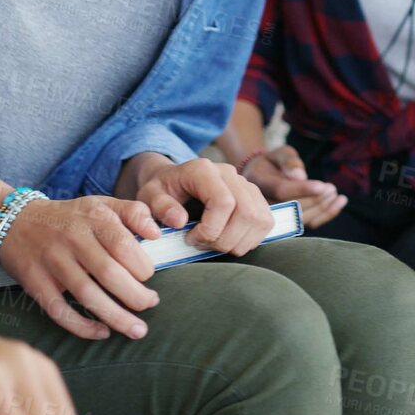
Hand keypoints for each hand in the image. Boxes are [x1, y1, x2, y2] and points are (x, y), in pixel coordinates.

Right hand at [0, 195, 163, 340]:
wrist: (15, 220)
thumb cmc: (69, 216)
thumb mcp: (101, 203)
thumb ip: (134, 212)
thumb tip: (157, 234)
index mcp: (92, 218)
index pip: (124, 245)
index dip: (143, 267)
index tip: (149, 277)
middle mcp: (72, 239)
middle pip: (109, 273)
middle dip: (136, 296)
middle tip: (151, 304)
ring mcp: (52, 261)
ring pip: (87, 294)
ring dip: (116, 317)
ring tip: (137, 330)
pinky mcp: (36, 282)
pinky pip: (59, 310)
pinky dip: (82, 326)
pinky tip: (102, 332)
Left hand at [138, 156, 274, 254]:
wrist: (174, 182)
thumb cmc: (162, 191)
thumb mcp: (149, 197)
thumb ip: (159, 207)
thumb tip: (179, 221)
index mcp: (203, 170)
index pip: (223, 202)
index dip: (210, 229)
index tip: (190, 239)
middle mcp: (230, 174)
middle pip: (246, 213)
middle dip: (225, 240)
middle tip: (203, 245)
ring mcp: (246, 185)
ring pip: (260, 220)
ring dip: (239, 242)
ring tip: (214, 243)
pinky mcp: (256, 198)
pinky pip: (265, 223)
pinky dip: (249, 239)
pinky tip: (228, 240)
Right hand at [241, 145, 347, 228]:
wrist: (263, 177)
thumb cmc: (274, 162)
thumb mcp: (280, 153)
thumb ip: (288, 161)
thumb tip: (299, 176)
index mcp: (258, 184)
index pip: (281, 191)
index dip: (303, 189)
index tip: (322, 185)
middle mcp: (263, 205)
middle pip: (292, 208)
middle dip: (315, 200)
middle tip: (331, 188)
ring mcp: (275, 217)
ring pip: (301, 220)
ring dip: (322, 209)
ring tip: (337, 195)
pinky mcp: (289, 223)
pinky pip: (307, 224)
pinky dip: (325, 215)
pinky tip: (339, 203)